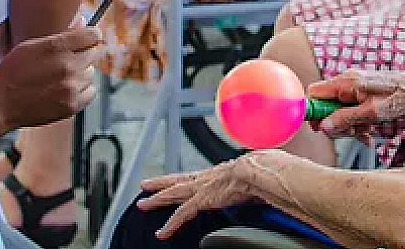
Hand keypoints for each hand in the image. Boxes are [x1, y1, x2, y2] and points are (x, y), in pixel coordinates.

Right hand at [0, 25, 101, 128]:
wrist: (0, 103)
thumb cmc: (13, 72)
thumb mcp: (32, 44)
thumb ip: (61, 34)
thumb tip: (83, 22)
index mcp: (57, 47)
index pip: (94, 35)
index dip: (90, 36)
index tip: (85, 39)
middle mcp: (68, 66)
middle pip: (94, 53)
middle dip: (83, 53)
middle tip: (67, 59)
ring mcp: (71, 87)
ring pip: (91, 73)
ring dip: (81, 73)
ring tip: (60, 76)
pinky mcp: (72, 105)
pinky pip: (91, 92)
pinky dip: (82, 90)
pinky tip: (66, 89)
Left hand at [137, 158, 257, 239]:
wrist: (258, 171)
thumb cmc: (261, 172)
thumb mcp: (253, 177)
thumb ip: (251, 184)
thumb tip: (261, 189)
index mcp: (217, 173)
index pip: (195, 176)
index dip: (183, 178)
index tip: (175, 180)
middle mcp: (206, 178)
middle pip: (177, 180)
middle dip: (160, 182)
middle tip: (145, 184)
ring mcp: (201, 188)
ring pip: (172, 193)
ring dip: (157, 199)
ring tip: (143, 203)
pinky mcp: (201, 200)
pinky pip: (181, 214)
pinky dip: (170, 224)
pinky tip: (161, 232)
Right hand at [307, 70, 404, 140]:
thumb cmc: (402, 96)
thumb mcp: (372, 113)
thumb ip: (346, 119)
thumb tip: (324, 126)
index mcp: (346, 83)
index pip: (314, 93)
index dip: (314, 112)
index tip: (322, 128)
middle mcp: (347, 83)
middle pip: (325, 106)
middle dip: (336, 124)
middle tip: (351, 134)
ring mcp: (354, 88)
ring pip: (338, 111)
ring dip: (349, 127)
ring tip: (364, 134)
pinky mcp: (362, 94)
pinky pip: (350, 111)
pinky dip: (357, 123)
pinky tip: (368, 133)